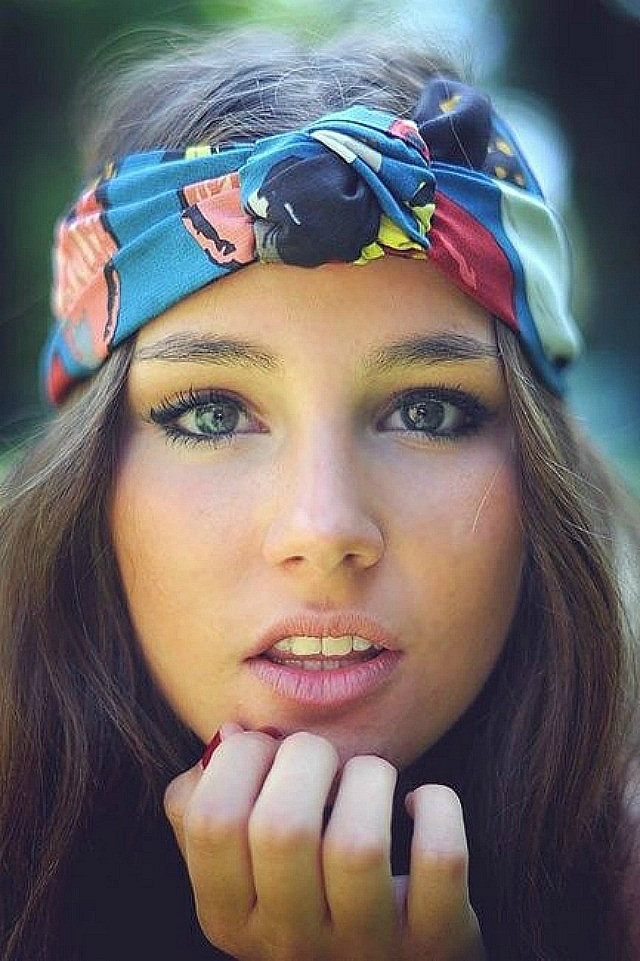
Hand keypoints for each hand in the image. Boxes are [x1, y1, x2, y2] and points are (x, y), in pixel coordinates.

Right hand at [164, 727, 484, 960]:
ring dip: (367, 776)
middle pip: (283, 827)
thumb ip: (206, 804)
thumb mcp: (238, 866)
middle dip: (306, 756)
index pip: (213, 821)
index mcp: (229, 917)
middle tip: (321, 756)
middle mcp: (290, 942)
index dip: (239, 757)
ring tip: (368, 777)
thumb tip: (230, 735)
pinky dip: (436, 807)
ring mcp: (365, 947)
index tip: (267, 747)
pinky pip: (440, 859)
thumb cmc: (301, 896)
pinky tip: (419, 802)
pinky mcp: (436, 941)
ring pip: (359, 844)